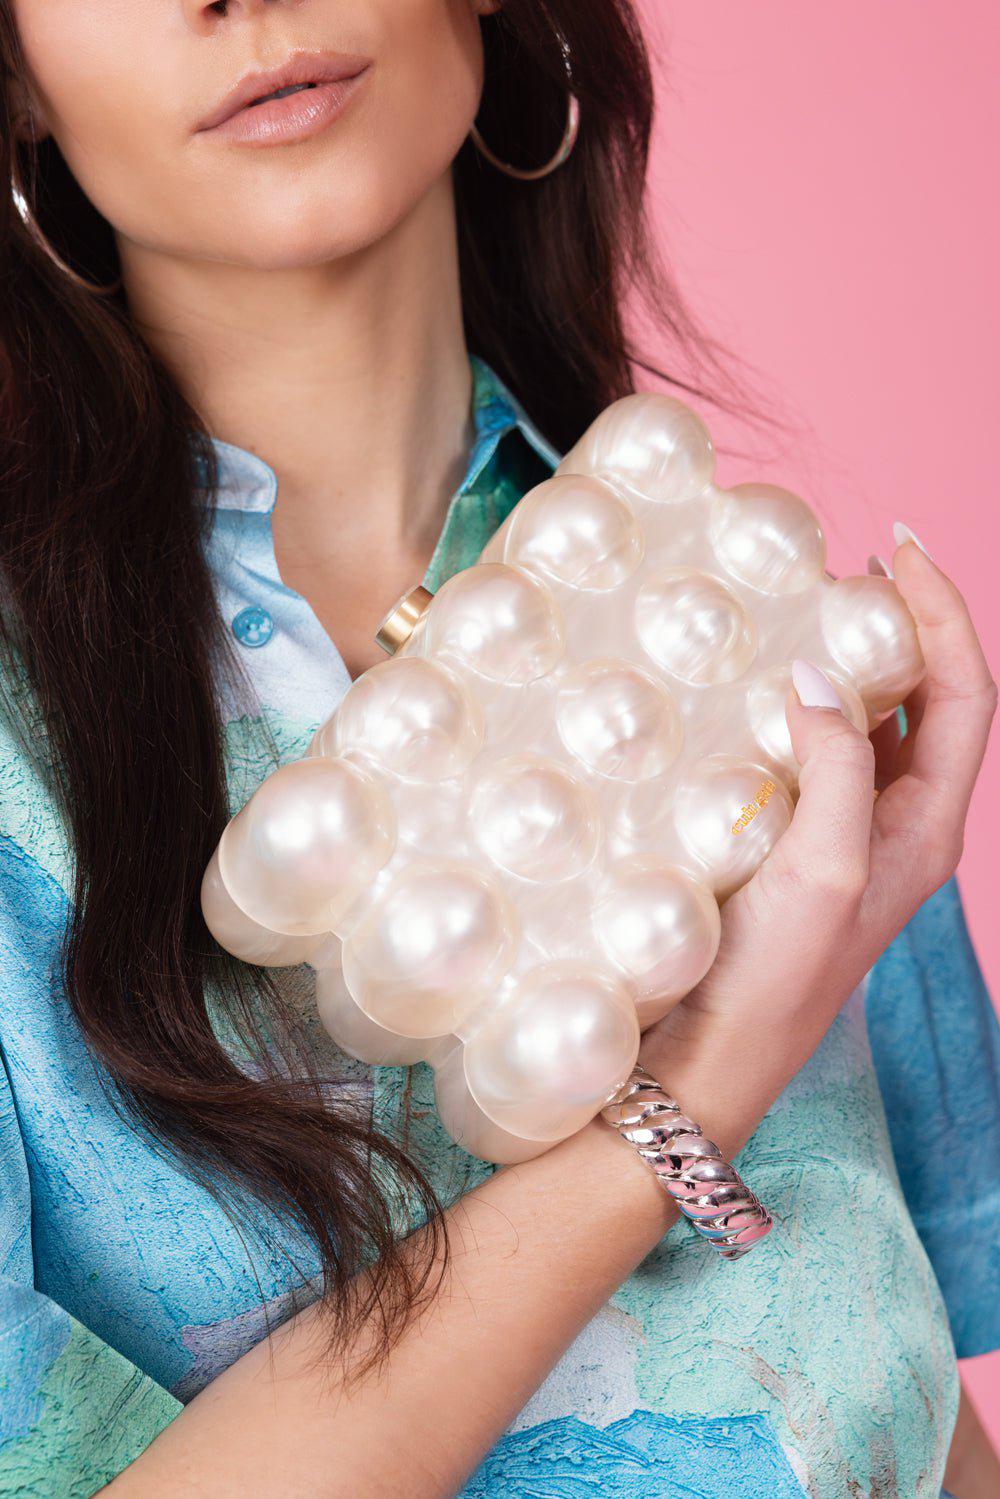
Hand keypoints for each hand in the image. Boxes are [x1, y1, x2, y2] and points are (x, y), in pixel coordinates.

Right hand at [641, 530, 995, 1128]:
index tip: (899, 547)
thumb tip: (822, 679)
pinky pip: (818, 753)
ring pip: (874, 724)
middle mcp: (900, 824)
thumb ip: (840, 769)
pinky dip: (804, 705)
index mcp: (928, 827)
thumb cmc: (773, 977)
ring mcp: (849, 832)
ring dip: (855, 660)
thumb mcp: (823, 869)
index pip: (966, 695)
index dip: (945, 614)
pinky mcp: (797, 840)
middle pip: (931, 700)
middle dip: (907, 623)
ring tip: (811, 606)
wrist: (710, 1057)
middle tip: (854, 564)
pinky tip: (761, 684)